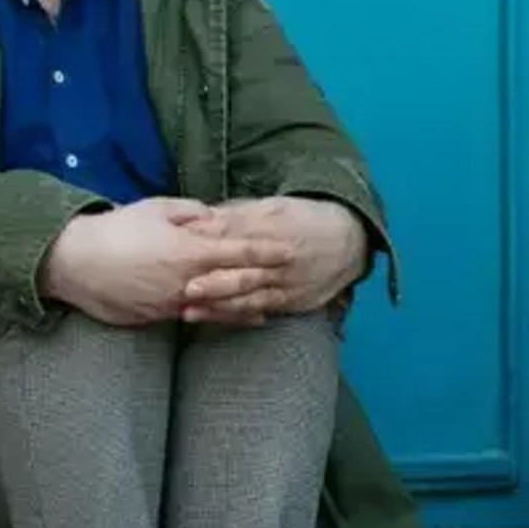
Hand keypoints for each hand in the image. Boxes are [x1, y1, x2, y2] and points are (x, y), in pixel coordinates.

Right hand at [39, 197, 293, 326]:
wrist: (73, 262)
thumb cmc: (116, 228)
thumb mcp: (156, 208)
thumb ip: (192, 212)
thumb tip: (217, 219)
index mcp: (189, 250)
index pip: (239, 252)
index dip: (268, 251)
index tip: (291, 250)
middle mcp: (187, 282)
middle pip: (236, 284)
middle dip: (266, 280)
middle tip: (291, 279)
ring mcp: (172, 304)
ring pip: (219, 309)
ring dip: (246, 307)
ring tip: (270, 307)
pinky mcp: (156, 318)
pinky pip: (195, 318)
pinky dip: (217, 318)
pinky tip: (232, 319)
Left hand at [178, 196, 366, 325]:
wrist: (348, 239)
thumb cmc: (303, 218)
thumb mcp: (273, 207)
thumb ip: (237, 214)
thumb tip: (201, 219)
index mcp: (271, 226)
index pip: (234, 235)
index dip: (207, 243)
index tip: (180, 249)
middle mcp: (278, 255)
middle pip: (241, 269)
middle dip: (212, 281)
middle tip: (184, 287)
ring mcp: (285, 280)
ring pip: (248, 295)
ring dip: (218, 305)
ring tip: (189, 311)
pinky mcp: (291, 299)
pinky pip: (261, 308)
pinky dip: (238, 315)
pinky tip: (216, 320)